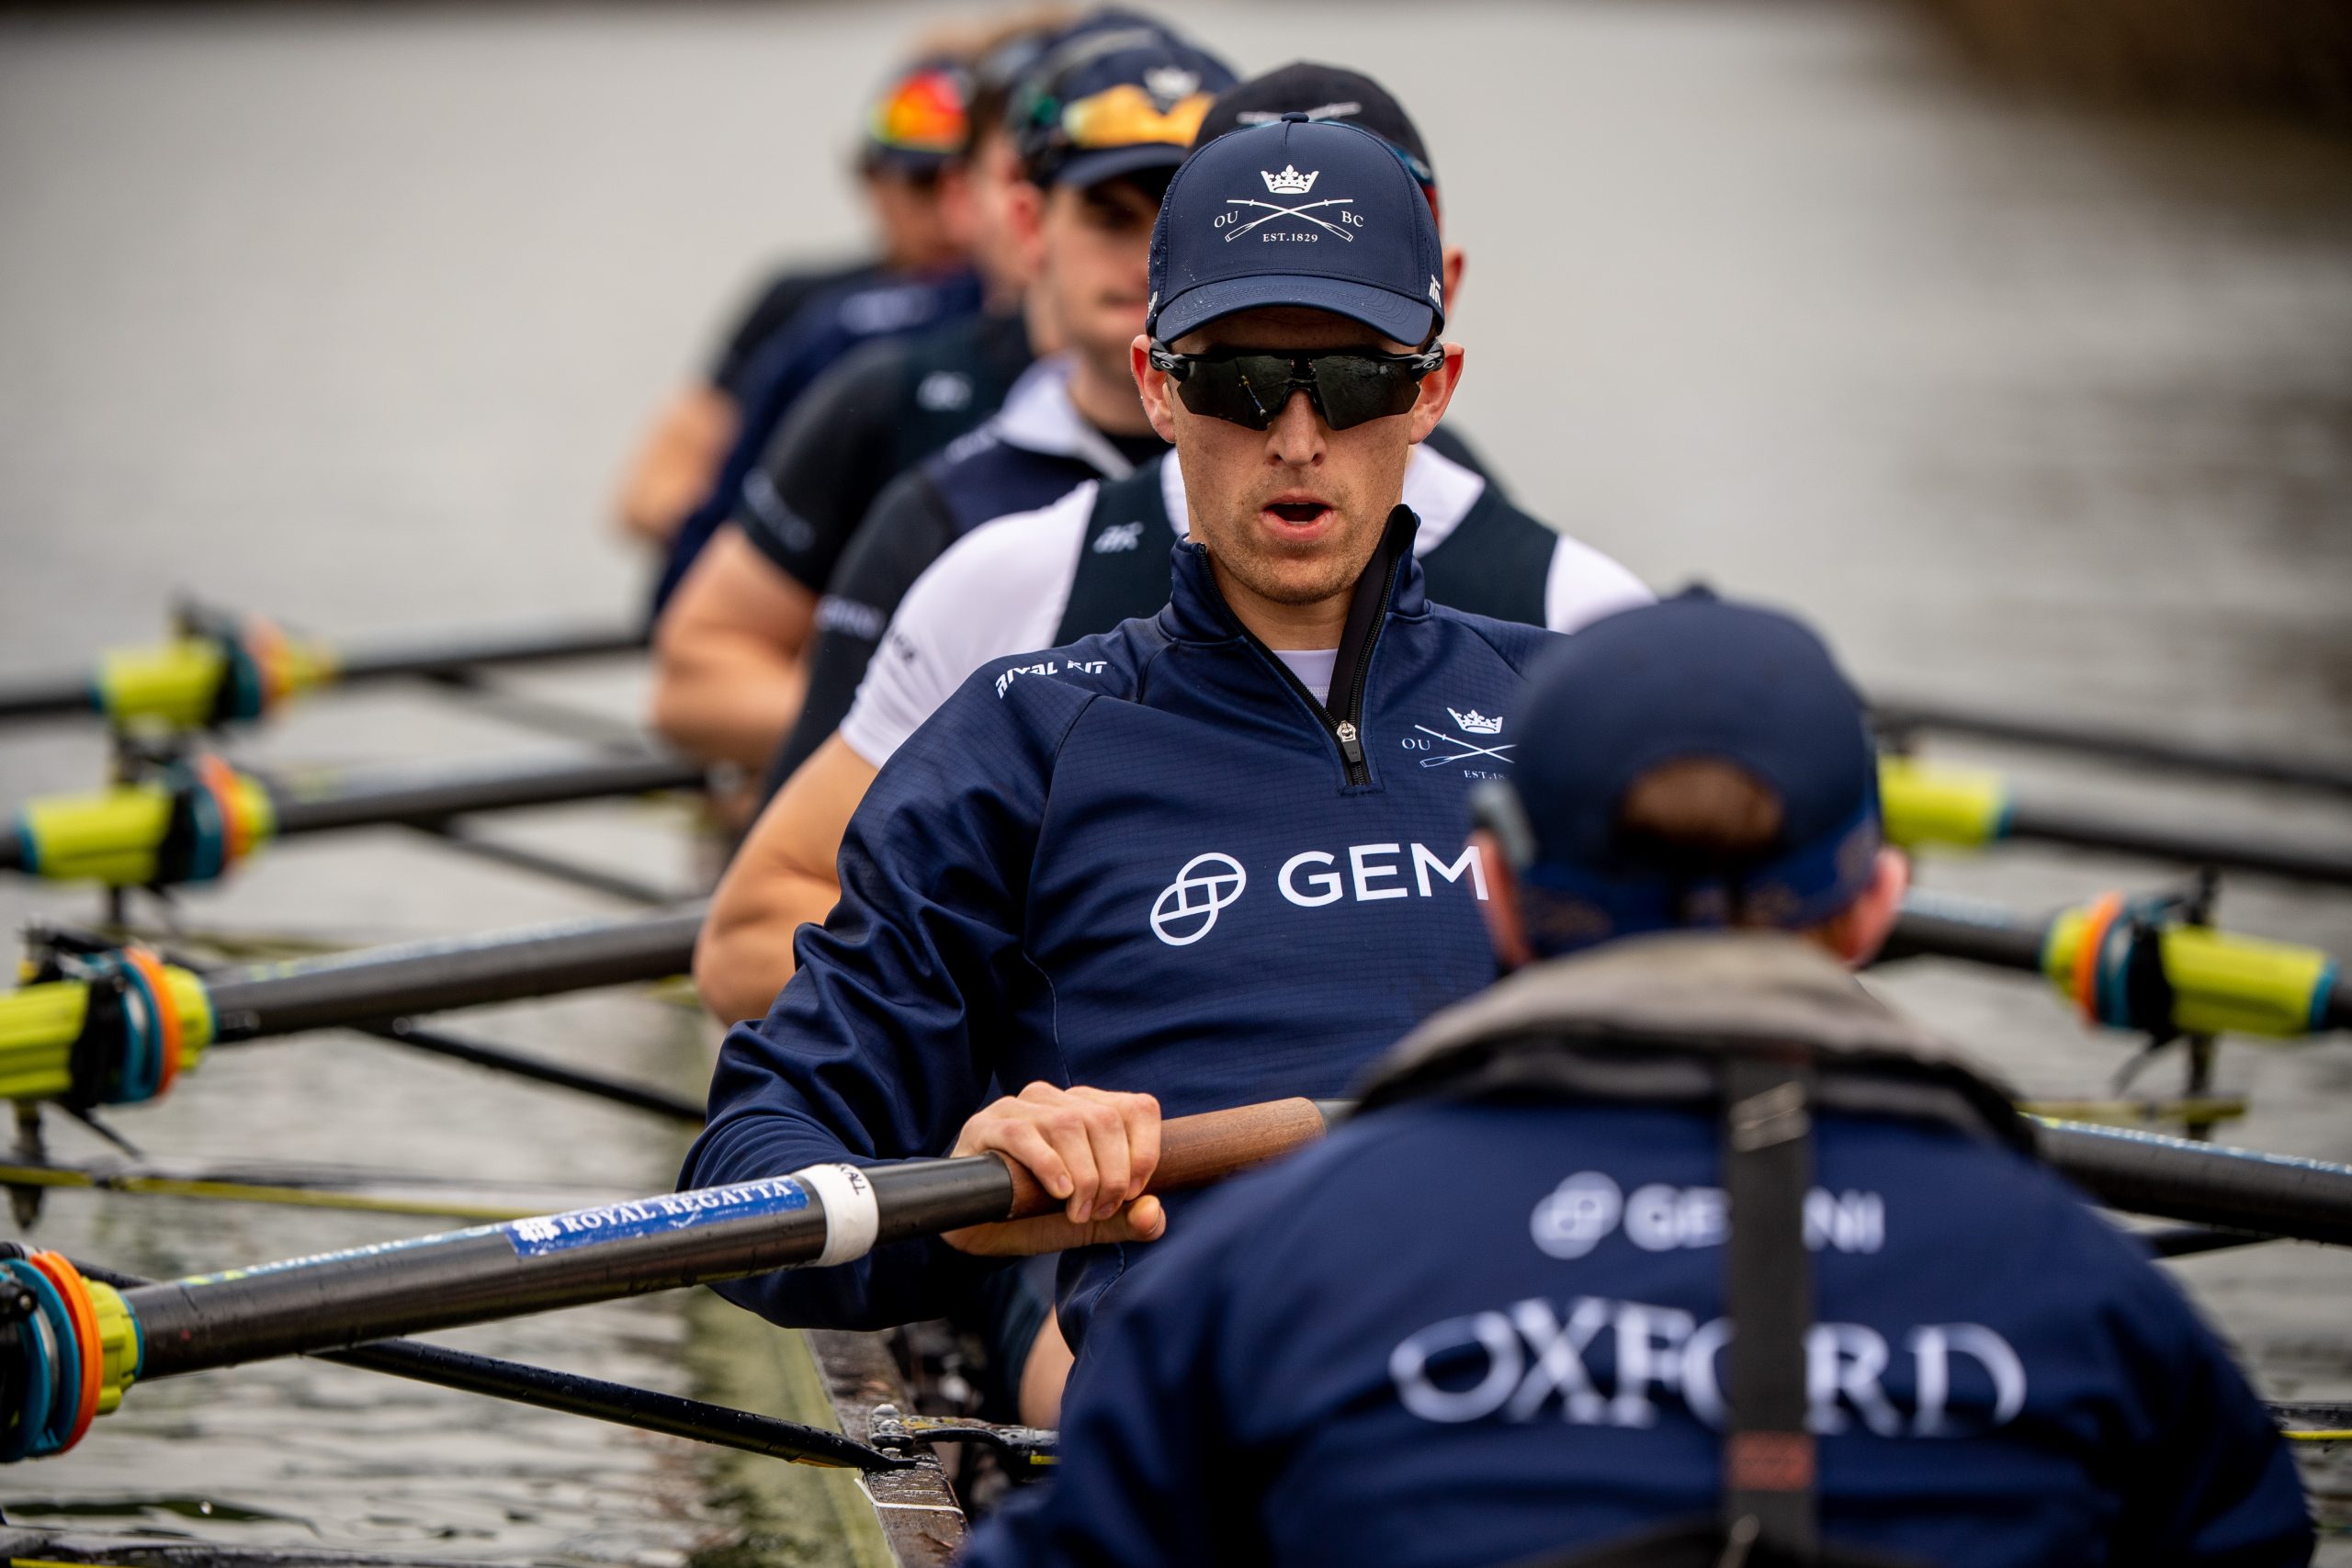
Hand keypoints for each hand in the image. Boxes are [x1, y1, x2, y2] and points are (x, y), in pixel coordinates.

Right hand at [943, 1083, 1167, 1256]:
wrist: (976, 1228)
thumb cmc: (1037, 1214)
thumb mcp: (1090, 1223)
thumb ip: (1126, 1221)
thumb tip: (1153, 1212)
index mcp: (1088, 1109)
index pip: (1138, 1108)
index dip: (1145, 1152)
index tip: (1134, 1194)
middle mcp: (1056, 1100)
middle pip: (1105, 1120)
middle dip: (1113, 1174)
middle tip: (1099, 1211)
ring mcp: (1018, 1107)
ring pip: (1068, 1124)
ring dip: (1083, 1176)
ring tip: (1076, 1212)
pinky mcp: (986, 1125)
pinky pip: (1022, 1134)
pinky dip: (1048, 1164)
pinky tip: (1057, 1193)